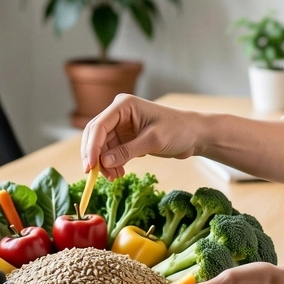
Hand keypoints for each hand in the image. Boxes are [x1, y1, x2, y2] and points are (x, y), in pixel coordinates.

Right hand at [80, 95, 203, 177]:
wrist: (194, 134)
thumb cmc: (177, 130)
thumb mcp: (153, 141)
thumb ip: (127, 151)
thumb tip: (103, 162)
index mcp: (123, 105)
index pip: (99, 126)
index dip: (91, 147)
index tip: (89, 167)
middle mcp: (119, 113)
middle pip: (95, 135)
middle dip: (95, 156)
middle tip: (98, 176)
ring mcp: (121, 125)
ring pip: (102, 145)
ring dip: (104, 163)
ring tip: (114, 178)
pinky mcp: (126, 137)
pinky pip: (111, 151)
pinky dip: (112, 163)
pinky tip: (118, 174)